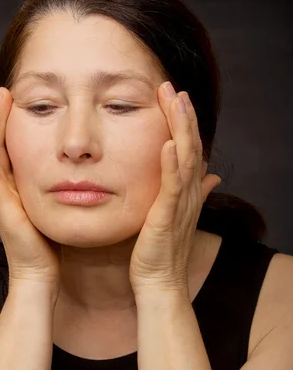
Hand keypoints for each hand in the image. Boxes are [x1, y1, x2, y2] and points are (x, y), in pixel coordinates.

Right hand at [0, 87, 61, 295]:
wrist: (39, 273)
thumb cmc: (49, 245)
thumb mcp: (54, 209)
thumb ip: (58, 190)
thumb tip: (76, 173)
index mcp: (18, 187)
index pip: (12, 149)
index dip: (10, 125)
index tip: (14, 101)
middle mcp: (6, 190)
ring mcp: (1, 199)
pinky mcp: (2, 210)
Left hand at [129, 82, 220, 297]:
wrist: (159, 282)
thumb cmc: (161, 251)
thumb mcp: (175, 215)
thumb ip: (192, 192)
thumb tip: (211, 175)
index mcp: (187, 191)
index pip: (190, 148)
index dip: (185, 122)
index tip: (174, 97)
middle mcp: (188, 193)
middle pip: (191, 146)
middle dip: (183, 115)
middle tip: (173, 87)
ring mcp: (180, 204)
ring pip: (186, 159)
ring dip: (181, 128)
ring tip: (175, 101)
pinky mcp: (167, 216)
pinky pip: (172, 187)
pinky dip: (172, 164)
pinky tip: (169, 144)